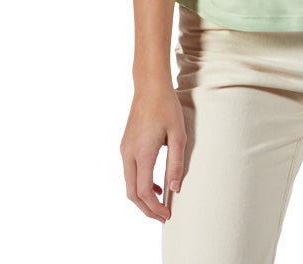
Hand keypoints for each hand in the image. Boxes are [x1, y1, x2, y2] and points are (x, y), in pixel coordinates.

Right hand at [120, 84, 187, 221]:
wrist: (149, 85)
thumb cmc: (166, 106)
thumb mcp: (178, 134)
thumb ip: (176, 163)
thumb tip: (175, 188)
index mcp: (142, 152)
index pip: (144, 191)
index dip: (155, 208)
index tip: (168, 214)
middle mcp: (128, 153)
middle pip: (132, 193)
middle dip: (146, 209)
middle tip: (163, 216)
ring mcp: (124, 149)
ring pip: (129, 184)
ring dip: (143, 197)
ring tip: (161, 203)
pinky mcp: (125, 144)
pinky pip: (129, 172)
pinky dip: (140, 184)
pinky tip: (155, 184)